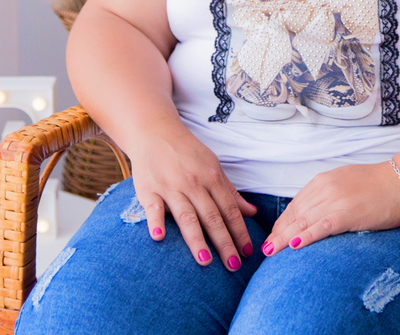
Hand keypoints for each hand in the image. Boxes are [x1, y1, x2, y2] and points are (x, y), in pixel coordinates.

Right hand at [126, 123, 257, 270]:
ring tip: (206, 262)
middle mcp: (193, 184)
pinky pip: (153, 208)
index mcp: (212, 178)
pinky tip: (159, 238)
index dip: (240, 231)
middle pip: (212, 217)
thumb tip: (252, 213)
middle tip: (234, 265)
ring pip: (187, 216)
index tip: (248, 252)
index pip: (229, 210)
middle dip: (224, 242)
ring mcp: (171, 187)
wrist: (155, 133)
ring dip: (197, 240)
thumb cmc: (187, 153)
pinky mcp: (148, 190)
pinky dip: (156, 222)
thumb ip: (230, 192)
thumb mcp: (213, 167)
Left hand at [262, 162, 399, 254]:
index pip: (295, 205)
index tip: (274, 236)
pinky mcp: (347, 214)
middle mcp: (325, 189)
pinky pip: (321, 227)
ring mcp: (335, 201)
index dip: (282, 223)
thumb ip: (328, 195)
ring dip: (284, 238)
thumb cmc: (379, 185)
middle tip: (266, 249)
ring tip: (272, 252)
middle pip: (294, 215)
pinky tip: (294, 245)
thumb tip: (314, 213)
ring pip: (302, 222)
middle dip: (278, 233)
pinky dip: (305, 236)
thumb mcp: (346, 182)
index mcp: (323, 181)